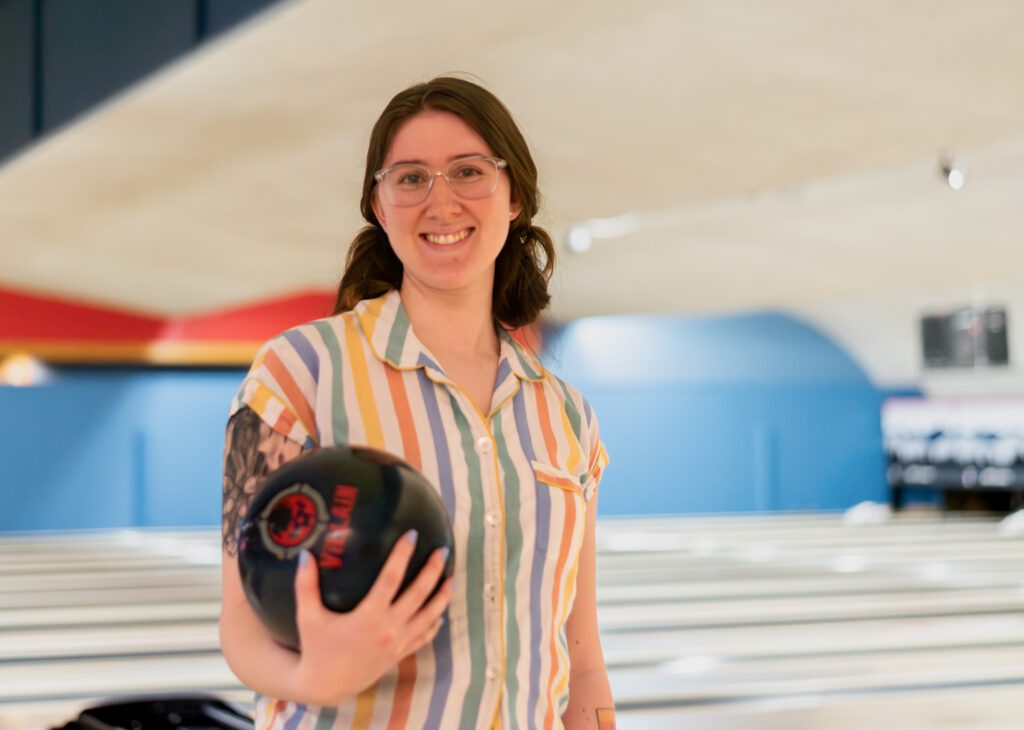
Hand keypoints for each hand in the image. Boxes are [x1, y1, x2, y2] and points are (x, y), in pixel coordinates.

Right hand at [291, 531, 452, 705]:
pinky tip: (440, 613)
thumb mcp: (308, 617)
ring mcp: (397, 644)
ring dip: (442, 597)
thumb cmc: (316, 648)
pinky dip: (434, 624)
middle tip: (442, 550)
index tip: (412, 535)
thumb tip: (304, 554)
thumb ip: (305, 586)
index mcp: (368, 617)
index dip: (402, 556)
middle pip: (418, 595)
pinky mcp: (400, 655)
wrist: (326, 686)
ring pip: (429, 617)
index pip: (390, 579)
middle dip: (432, 571)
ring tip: (451, 578)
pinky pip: (424, 637)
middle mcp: (388, 630)